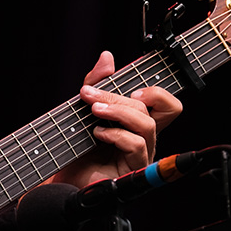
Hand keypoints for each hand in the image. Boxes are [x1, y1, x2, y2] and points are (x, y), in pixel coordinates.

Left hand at [50, 51, 181, 187]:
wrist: (62, 174)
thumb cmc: (75, 144)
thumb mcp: (84, 106)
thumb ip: (96, 82)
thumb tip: (107, 57)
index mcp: (138, 122)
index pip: (168, 105)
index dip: (158, 92)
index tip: (130, 87)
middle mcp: (144, 138)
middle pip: (156, 109)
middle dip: (119, 96)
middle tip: (89, 95)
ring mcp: (141, 154)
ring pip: (147, 124)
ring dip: (118, 112)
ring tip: (94, 111)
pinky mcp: (133, 169)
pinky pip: (136, 144)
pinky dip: (114, 133)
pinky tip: (97, 134)